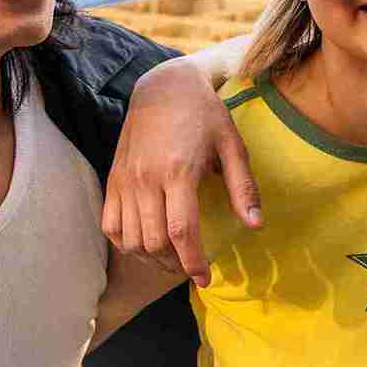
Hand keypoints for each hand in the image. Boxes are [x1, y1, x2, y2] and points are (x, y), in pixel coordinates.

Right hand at [101, 57, 259, 285]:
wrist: (163, 87)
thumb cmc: (204, 115)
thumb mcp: (232, 145)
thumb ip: (243, 187)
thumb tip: (256, 225)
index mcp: (178, 171)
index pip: (182, 231)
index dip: (193, 262)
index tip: (205, 279)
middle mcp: (145, 179)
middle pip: (154, 241)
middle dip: (175, 264)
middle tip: (192, 268)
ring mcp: (124, 180)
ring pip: (130, 240)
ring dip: (151, 259)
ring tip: (172, 260)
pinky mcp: (113, 179)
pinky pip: (110, 225)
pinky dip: (125, 243)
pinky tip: (145, 244)